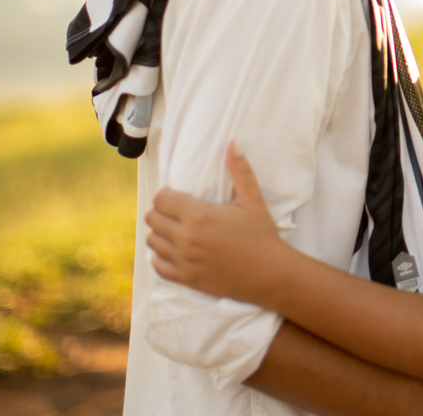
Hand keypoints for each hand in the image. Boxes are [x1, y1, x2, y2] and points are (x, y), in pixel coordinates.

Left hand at [146, 142, 290, 302]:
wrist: (270, 273)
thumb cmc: (262, 234)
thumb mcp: (253, 200)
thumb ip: (240, 171)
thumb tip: (234, 143)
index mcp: (198, 216)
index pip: (161, 199)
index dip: (166, 196)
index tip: (177, 197)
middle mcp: (186, 238)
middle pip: (152, 219)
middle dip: (161, 213)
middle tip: (176, 213)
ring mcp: (184, 260)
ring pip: (152, 241)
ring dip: (160, 234)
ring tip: (175, 230)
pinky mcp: (186, 278)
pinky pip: (158, 266)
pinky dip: (161, 257)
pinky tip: (173, 251)